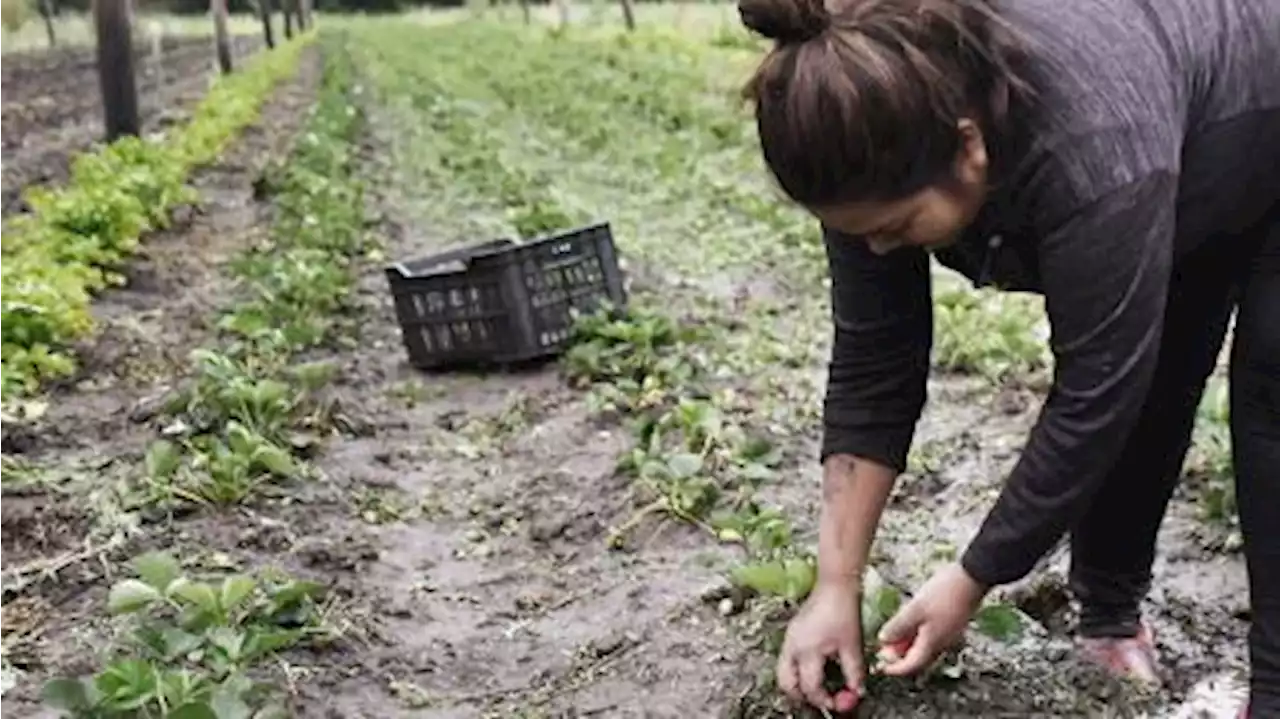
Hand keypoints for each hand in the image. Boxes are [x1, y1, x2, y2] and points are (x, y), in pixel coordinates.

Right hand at [776, 580, 864, 711]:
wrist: (834, 585)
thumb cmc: (842, 610)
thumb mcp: (852, 645)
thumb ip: (854, 672)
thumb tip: (857, 690)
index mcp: (807, 651)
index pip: (810, 687)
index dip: (824, 700)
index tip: (838, 702)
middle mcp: (793, 647)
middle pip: (787, 684)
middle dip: (802, 696)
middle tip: (820, 699)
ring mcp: (789, 639)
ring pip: (783, 672)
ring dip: (797, 683)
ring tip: (816, 686)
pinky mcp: (792, 633)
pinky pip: (787, 659)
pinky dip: (797, 669)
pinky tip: (814, 667)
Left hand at [876, 562, 987, 675]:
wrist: (972, 577)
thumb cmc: (944, 592)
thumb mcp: (915, 609)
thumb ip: (898, 626)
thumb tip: (883, 640)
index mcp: (932, 643)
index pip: (911, 666)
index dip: (894, 668)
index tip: (881, 666)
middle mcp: (942, 643)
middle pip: (918, 659)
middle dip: (899, 658)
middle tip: (883, 650)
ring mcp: (948, 634)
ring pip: (924, 647)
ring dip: (907, 646)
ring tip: (892, 636)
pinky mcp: (951, 623)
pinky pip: (931, 637)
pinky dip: (917, 636)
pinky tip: (908, 624)